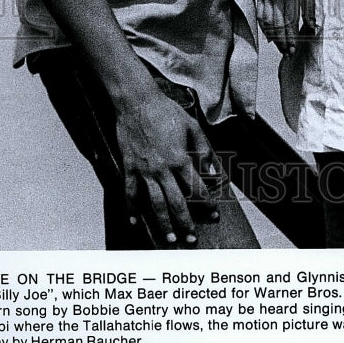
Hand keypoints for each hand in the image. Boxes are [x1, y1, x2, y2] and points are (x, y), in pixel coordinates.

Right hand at [115, 89, 220, 246]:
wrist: (137, 102)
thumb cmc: (166, 111)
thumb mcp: (192, 126)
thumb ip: (204, 149)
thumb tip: (212, 170)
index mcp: (181, 158)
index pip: (197, 187)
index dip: (207, 203)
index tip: (214, 214)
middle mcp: (163, 169)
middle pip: (176, 202)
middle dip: (185, 223)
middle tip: (191, 240)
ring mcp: (145, 170)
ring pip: (155, 203)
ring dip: (162, 223)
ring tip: (169, 238)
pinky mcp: (129, 167)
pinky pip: (130, 192)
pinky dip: (131, 208)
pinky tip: (135, 221)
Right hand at [257, 0, 318, 55]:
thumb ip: (310, 9)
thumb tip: (313, 27)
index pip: (289, 24)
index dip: (290, 39)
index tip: (294, 49)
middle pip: (277, 26)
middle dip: (282, 42)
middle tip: (287, 53)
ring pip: (266, 22)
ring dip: (272, 37)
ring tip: (279, 46)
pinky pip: (260, 14)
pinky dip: (263, 26)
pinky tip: (268, 34)